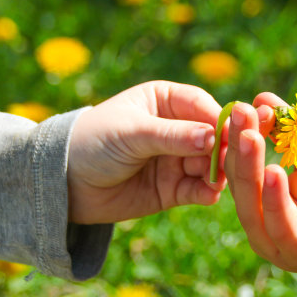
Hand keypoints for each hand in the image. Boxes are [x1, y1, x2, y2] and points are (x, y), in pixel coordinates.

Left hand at [67, 81, 226, 223]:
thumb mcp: (132, 133)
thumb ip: (173, 136)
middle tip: (232, 161)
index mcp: (166, 101)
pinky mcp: (174, 189)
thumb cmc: (92, 143)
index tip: (234, 133)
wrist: (62, 185)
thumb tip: (214, 137)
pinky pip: (198, 189)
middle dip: (223, 148)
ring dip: (218, 172)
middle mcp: (177, 129)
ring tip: (218, 181)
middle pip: (213, 136)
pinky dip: (207, 192)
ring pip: (210, 164)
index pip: (202, 105)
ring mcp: (177, 160)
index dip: (219, 119)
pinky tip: (209, 195)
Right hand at [225, 92, 296, 279]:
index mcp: (258, 203)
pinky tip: (275, 171)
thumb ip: (289, 129)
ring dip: (249, 170)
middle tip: (240, 113)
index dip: (239, 137)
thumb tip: (261, 97)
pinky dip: (275, 201)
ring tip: (251, 137)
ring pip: (252, 208)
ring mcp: (278, 245)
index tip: (243, 105)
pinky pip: (282, 228)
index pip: (238, 168)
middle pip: (240, 185)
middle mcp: (261, 225)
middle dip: (239, 148)